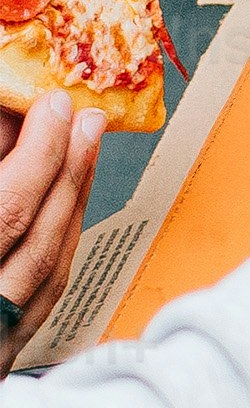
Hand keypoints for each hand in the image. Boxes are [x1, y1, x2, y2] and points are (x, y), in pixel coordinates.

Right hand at [0, 91, 104, 373]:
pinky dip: (58, 250)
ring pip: (46, 268)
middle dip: (65, 168)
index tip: (48, 106)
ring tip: (82, 152)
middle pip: (33, 234)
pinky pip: (40, 301)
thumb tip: (2, 120)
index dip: (35, 153)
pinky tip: (65, 216)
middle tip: (84, 117)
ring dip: (71, 204)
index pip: (5, 209)